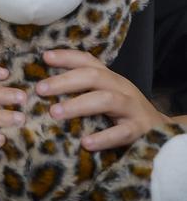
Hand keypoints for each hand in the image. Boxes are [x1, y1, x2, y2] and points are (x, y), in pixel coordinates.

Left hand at [37, 49, 167, 150]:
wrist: (161, 130)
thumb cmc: (123, 111)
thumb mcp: (105, 93)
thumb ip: (83, 88)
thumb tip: (46, 85)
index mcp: (109, 77)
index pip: (87, 60)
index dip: (66, 57)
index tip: (44, 57)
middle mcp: (120, 86)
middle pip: (92, 76)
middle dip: (64, 81)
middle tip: (40, 89)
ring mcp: (131, 107)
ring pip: (106, 99)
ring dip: (78, 105)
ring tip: (55, 113)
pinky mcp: (140, 130)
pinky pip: (122, 132)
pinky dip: (103, 137)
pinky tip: (85, 143)